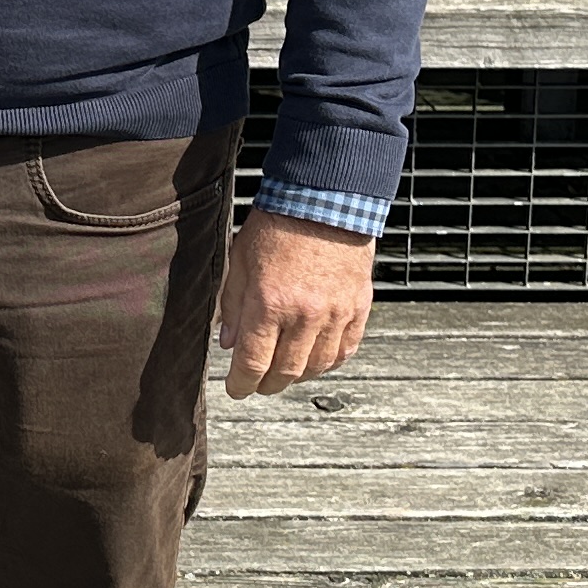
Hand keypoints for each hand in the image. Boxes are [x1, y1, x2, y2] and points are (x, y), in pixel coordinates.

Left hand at [217, 210, 372, 397]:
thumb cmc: (278, 225)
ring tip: (285, 372)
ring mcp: (335, 313)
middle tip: (257, 384)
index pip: (253, 363)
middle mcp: (305, 315)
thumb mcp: (241, 261)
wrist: (325, 199)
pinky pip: (346, 350)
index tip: (236, 389)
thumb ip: (232, 305)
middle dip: (266, 385)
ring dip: (298, 375)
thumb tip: (228, 343)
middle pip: (285, 372)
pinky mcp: (358, 307)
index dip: (241, 384)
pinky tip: (316, 359)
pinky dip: (329, 361)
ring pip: (317, 366)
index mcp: (269, 304)